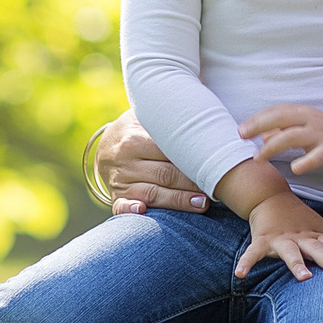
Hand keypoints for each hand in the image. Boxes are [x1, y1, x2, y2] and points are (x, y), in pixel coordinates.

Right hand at [94, 108, 208, 215]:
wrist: (107, 144)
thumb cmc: (139, 129)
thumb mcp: (147, 118)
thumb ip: (170, 119)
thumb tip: (204, 112)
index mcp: (135, 138)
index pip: (169, 151)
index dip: (193, 159)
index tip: (215, 164)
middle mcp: (126, 160)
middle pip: (165, 174)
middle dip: (192, 183)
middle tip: (216, 187)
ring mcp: (119, 180)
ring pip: (152, 193)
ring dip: (178, 200)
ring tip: (202, 203)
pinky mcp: (116, 196)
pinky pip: (121, 206)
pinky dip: (130, 209)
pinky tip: (143, 211)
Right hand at [236, 192, 322, 281]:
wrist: (269, 196)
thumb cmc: (298, 218)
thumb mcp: (319, 227)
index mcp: (314, 235)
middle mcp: (300, 237)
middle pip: (316, 248)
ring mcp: (281, 239)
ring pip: (290, 252)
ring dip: (297, 264)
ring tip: (304, 278)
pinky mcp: (262, 240)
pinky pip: (253, 253)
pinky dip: (246, 262)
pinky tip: (240, 274)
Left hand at [241, 104, 322, 178]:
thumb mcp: (306, 131)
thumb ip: (285, 131)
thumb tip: (263, 135)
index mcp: (304, 114)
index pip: (277, 111)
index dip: (257, 118)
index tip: (241, 130)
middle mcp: (312, 120)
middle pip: (281, 118)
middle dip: (259, 125)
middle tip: (242, 136)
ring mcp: (322, 135)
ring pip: (293, 136)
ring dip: (272, 146)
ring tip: (259, 158)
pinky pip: (316, 156)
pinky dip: (305, 161)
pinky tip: (294, 168)